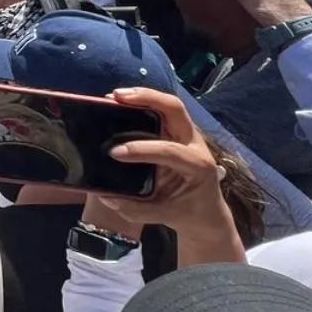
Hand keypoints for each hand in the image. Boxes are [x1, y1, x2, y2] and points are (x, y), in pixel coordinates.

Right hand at [94, 88, 243, 262]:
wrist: (206, 212)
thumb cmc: (186, 213)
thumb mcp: (162, 215)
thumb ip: (134, 208)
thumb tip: (105, 195)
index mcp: (197, 166)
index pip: (169, 150)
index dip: (140, 149)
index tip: (114, 153)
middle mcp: (195, 144)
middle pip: (175, 110)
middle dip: (146, 99)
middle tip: (116, 98)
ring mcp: (187, 135)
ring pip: (169, 105)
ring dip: (142, 96)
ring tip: (115, 96)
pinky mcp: (177, 132)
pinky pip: (161, 111)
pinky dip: (142, 103)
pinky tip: (122, 103)